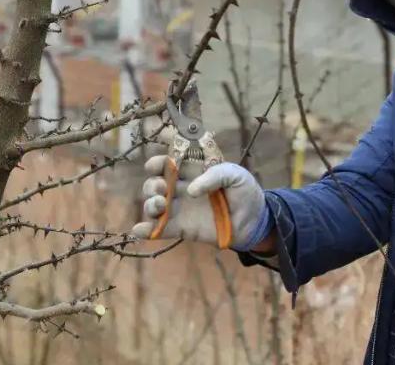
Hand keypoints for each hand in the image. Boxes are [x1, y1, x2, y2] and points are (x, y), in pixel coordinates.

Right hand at [132, 156, 269, 250]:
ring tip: (161, 205)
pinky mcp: (181, 228)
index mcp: (190, 172)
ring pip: (152, 205)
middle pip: (154, 184)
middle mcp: (180, 189)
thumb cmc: (244, 192)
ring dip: (149, 204)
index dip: (157, 163)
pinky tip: (140, 230)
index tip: (155, 165)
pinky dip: (145, 230)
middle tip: (163, 189)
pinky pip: (159, 230)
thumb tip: (191, 190)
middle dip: (151, 185)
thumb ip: (215, 175)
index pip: (167, 164)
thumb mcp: (234, 174)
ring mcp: (179, 209)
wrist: (254, 221)